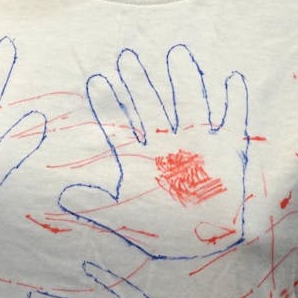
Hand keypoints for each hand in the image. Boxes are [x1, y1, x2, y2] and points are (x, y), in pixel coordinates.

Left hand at [58, 45, 248, 259]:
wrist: (201, 244)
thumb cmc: (162, 229)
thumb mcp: (121, 217)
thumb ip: (93, 205)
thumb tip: (61, 197)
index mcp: (146, 156)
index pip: (124, 124)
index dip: (110, 103)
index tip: (96, 78)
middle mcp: (172, 144)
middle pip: (154, 105)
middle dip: (140, 82)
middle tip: (126, 54)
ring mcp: (201, 146)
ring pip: (192, 105)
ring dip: (186, 81)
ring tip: (177, 53)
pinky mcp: (229, 153)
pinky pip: (234, 123)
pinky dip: (235, 104)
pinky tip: (233, 80)